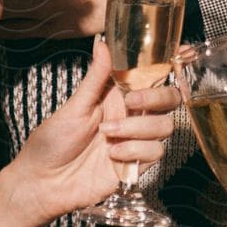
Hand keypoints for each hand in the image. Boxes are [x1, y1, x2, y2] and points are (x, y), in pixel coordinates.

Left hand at [8, 42, 176, 223]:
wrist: (42, 183)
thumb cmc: (51, 142)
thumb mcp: (73, 107)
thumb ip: (95, 78)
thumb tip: (102, 44)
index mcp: (117, 96)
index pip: (151, 77)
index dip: (169, 66)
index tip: (183, 50)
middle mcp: (131, 116)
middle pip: (169, 99)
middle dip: (157, 97)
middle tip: (131, 101)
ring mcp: (135, 140)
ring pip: (165, 126)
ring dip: (137, 128)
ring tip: (107, 135)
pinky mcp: (136, 165)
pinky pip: (154, 153)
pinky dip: (134, 150)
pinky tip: (112, 155)